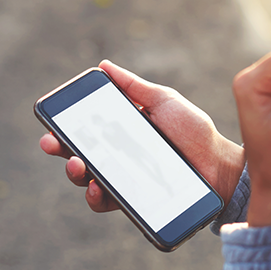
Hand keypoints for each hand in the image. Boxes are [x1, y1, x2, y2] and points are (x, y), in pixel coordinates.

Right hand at [39, 59, 245, 212]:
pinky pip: (107, 203)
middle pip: (79, 154)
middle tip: (53, 145)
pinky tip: (97, 188)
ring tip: (79, 166)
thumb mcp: (164, 102)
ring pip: (87, 180)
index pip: (86, 130)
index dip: (64, 128)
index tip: (51, 124)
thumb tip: (103, 66)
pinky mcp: (134, 201)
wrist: (219, 164)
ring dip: (75, 174)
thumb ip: (135, 87)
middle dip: (60, 150)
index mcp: (122, 132)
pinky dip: (96, 197)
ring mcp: (125, 180)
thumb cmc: (194, 131)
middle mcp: (119, 157)